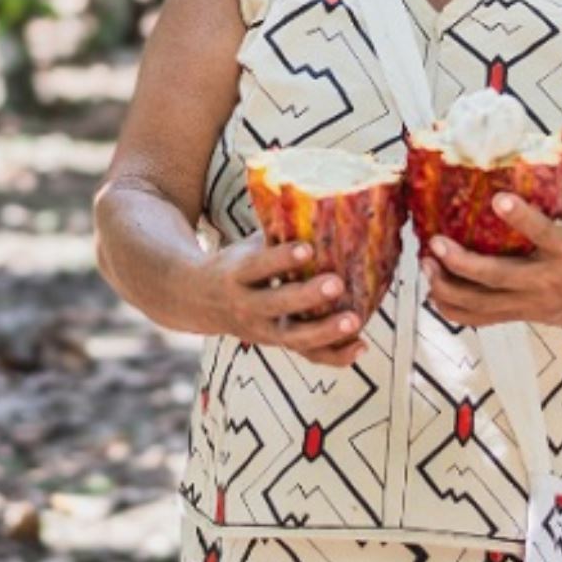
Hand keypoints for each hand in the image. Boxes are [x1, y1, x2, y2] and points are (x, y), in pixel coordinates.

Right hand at [201, 233, 366, 366]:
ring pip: (294, 337)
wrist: (200, 301)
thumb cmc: (236, 264)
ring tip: (354, 320)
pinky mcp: (277, 344)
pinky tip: (361, 346)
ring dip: (326, 331)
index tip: (307, 248)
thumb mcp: (246, 247)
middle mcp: (246, 307)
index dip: (281, 259)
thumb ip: (275, 235)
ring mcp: (262, 331)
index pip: (258, 266)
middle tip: (336, 283)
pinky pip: (307, 355)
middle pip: (276, 304)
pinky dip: (334, 355)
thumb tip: (316, 206)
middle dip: (307, 296)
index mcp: (236, 275)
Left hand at [420, 184, 561, 338]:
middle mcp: (548, 280)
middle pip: (498, 277)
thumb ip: (557, 192)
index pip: (544, 233)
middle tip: (436, 243)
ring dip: (448, 288)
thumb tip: (525, 156)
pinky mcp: (523, 316)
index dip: (522, 218)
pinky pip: (482, 319)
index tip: (498, 200)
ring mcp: (533, 303)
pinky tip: (436, 289)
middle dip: (462, 263)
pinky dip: (455, 309)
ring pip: (482, 305)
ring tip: (427, 265)